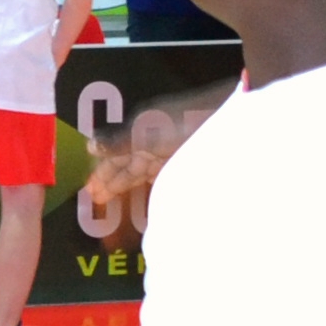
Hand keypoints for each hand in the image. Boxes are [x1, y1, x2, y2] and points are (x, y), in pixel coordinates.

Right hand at [78, 94, 216, 242]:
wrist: (236, 117)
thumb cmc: (190, 122)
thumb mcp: (151, 133)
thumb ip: (120, 143)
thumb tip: (89, 147)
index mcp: (141, 132)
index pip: (116, 158)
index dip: (103, 175)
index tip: (89, 192)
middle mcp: (153, 142)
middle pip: (128, 167)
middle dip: (112, 184)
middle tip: (95, 202)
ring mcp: (172, 153)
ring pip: (143, 175)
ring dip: (130, 190)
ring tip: (117, 208)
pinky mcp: (189, 162)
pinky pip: (161, 179)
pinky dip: (151, 190)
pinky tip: (149, 199)